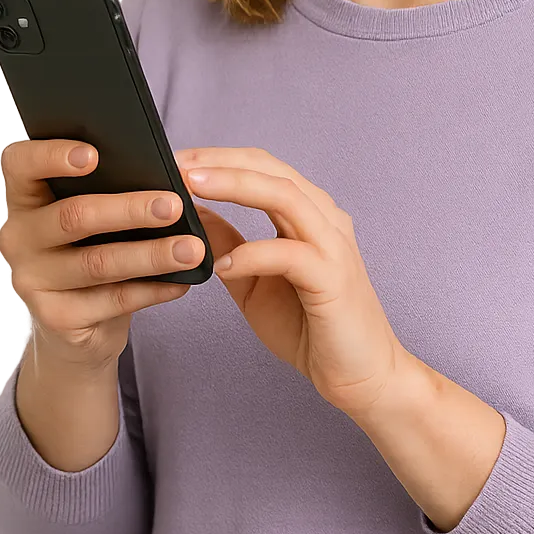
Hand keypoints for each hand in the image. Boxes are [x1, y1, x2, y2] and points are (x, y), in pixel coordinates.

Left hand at [175, 147, 401, 417]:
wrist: (359, 375)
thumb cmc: (310, 328)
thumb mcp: (252, 281)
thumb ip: (229, 244)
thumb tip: (193, 211)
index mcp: (308, 215)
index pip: (263, 168)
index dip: (219, 158)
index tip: (175, 160)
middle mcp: (324, 220)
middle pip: (272, 170)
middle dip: (220, 162)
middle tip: (176, 163)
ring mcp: (333, 246)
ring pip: (285, 196)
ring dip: (234, 186)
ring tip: (191, 188)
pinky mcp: (333, 278)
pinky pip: (289, 254)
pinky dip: (252, 253)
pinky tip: (222, 264)